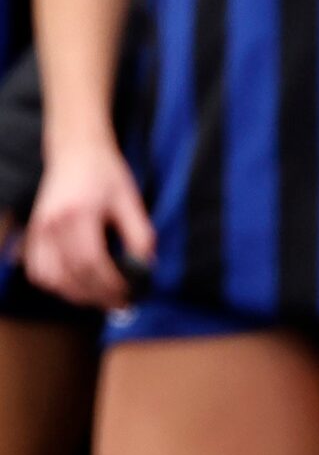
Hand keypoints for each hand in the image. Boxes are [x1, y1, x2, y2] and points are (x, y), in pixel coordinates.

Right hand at [25, 139, 153, 310]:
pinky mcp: (33, 234)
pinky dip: (56, 285)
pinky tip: (77, 286)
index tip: (129, 294)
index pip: (91, 262)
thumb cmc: (106, 173)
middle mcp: (52, 225)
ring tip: (101, 297)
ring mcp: (39, 231)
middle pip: (71, 276)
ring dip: (76, 295)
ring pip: (51, 279)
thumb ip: (139, 234)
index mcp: (78, 214)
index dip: (110, 284)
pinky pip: (38, 271)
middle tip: (120, 303)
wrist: (76, 151)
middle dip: (97, 295)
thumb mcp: (130, 199)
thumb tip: (147, 266)